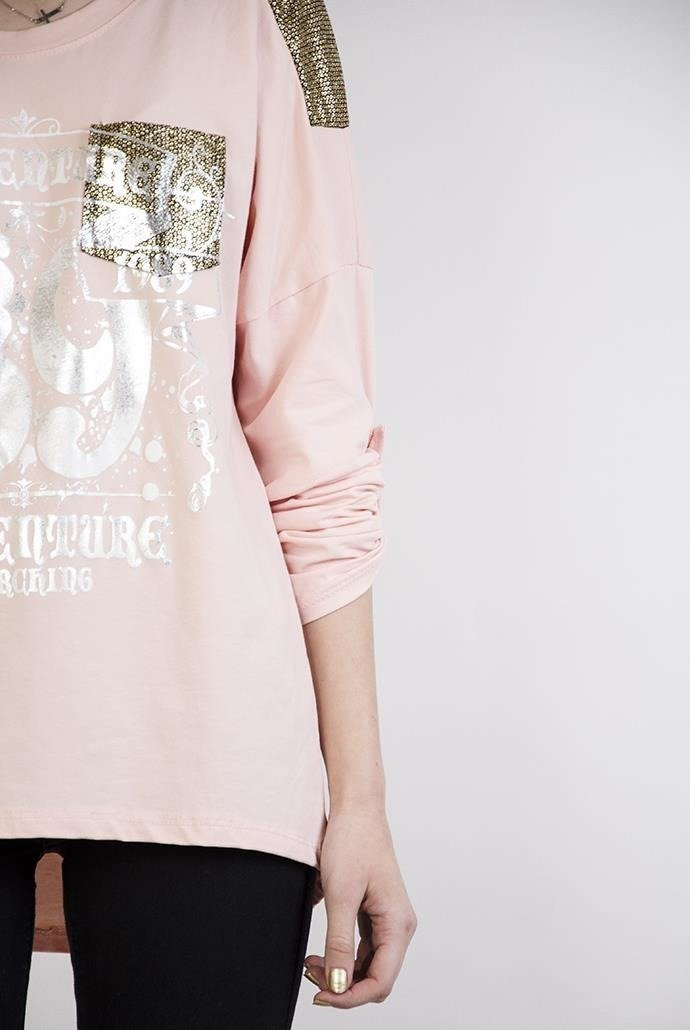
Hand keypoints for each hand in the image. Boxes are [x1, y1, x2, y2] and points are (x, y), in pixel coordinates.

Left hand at [304, 801, 417, 1007]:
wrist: (357, 809)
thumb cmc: (353, 842)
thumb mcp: (341, 895)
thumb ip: (339, 944)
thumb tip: (338, 985)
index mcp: (398, 923)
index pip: (380, 981)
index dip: (350, 997)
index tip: (319, 994)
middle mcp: (399, 925)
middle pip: (377, 978)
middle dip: (345, 987)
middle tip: (311, 977)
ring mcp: (389, 919)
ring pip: (369, 966)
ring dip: (342, 973)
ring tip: (311, 965)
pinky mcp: (376, 913)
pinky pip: (364, 949)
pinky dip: (343, 957)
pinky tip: (321, 953)